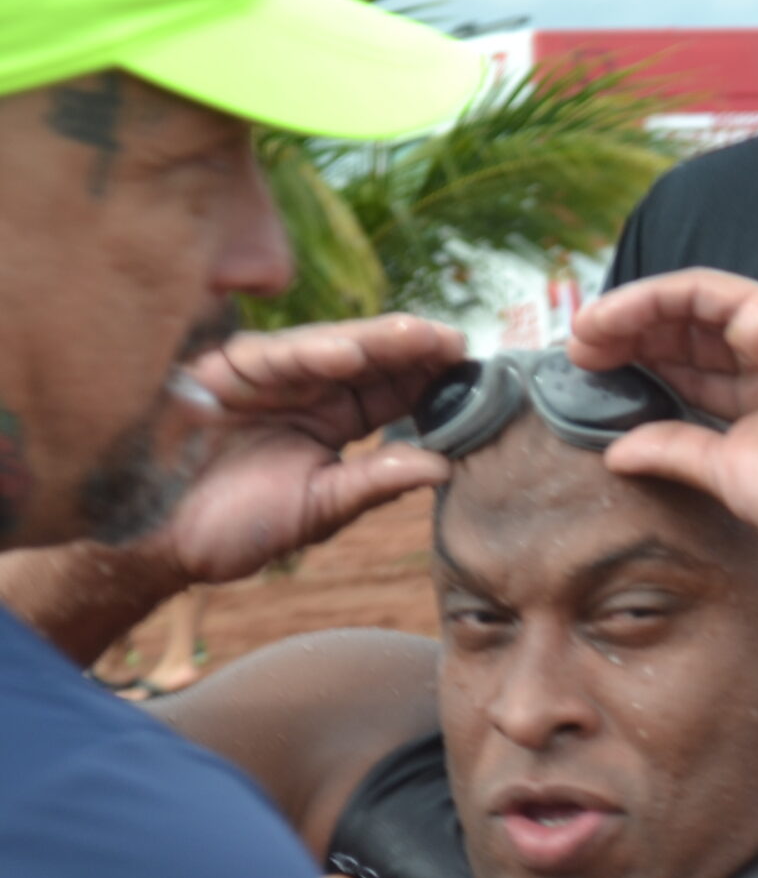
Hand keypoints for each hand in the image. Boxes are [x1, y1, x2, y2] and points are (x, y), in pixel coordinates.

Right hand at [142, 317, 462, 584]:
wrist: (163, 540)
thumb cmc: (238, 527)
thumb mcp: (321, 507)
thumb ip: (376, 482)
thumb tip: (444, 467)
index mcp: (333, 422)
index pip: (390, 392)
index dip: (430, 381)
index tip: (474, 373)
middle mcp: (305, 392)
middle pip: (369, 362)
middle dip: (413, 350)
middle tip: (459, 342)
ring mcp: (267, 378)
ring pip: (330, 350)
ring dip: (375, 341)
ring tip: (421, 337)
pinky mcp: (225, 373)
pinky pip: (274, 358)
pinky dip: (311, 353)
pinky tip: (351, 353)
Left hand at [566, 268, 757, 547]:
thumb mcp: (729, 476)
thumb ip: (676, 454)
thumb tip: (619, 453)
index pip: (692, 379)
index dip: (644, 378)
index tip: (596, 389)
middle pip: (683, 340)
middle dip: (628, 344)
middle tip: (578, 359)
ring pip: (684, 311)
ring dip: (627, 318)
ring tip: (581, 336)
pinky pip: (695, 292)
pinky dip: (646, 299)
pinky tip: (607, 318)